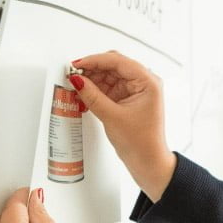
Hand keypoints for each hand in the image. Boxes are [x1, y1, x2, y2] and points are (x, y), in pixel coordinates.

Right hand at [70, 51, 175, 200]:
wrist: (148, 162)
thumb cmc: (141, 143)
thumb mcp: (112, 116)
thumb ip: (92, 95)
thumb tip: (77, 79)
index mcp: (148, 82)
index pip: (118, 61)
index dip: (95, 61)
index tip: (76, 65)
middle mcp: (144, 83)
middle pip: (114, 65)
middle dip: (93, 69)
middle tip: (73, 75)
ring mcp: (137, 90)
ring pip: (110, 75)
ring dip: (93, 79)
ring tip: (77, 86)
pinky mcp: (129, 99)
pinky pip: (110, 87)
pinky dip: (97, 89)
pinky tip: (85, 93)